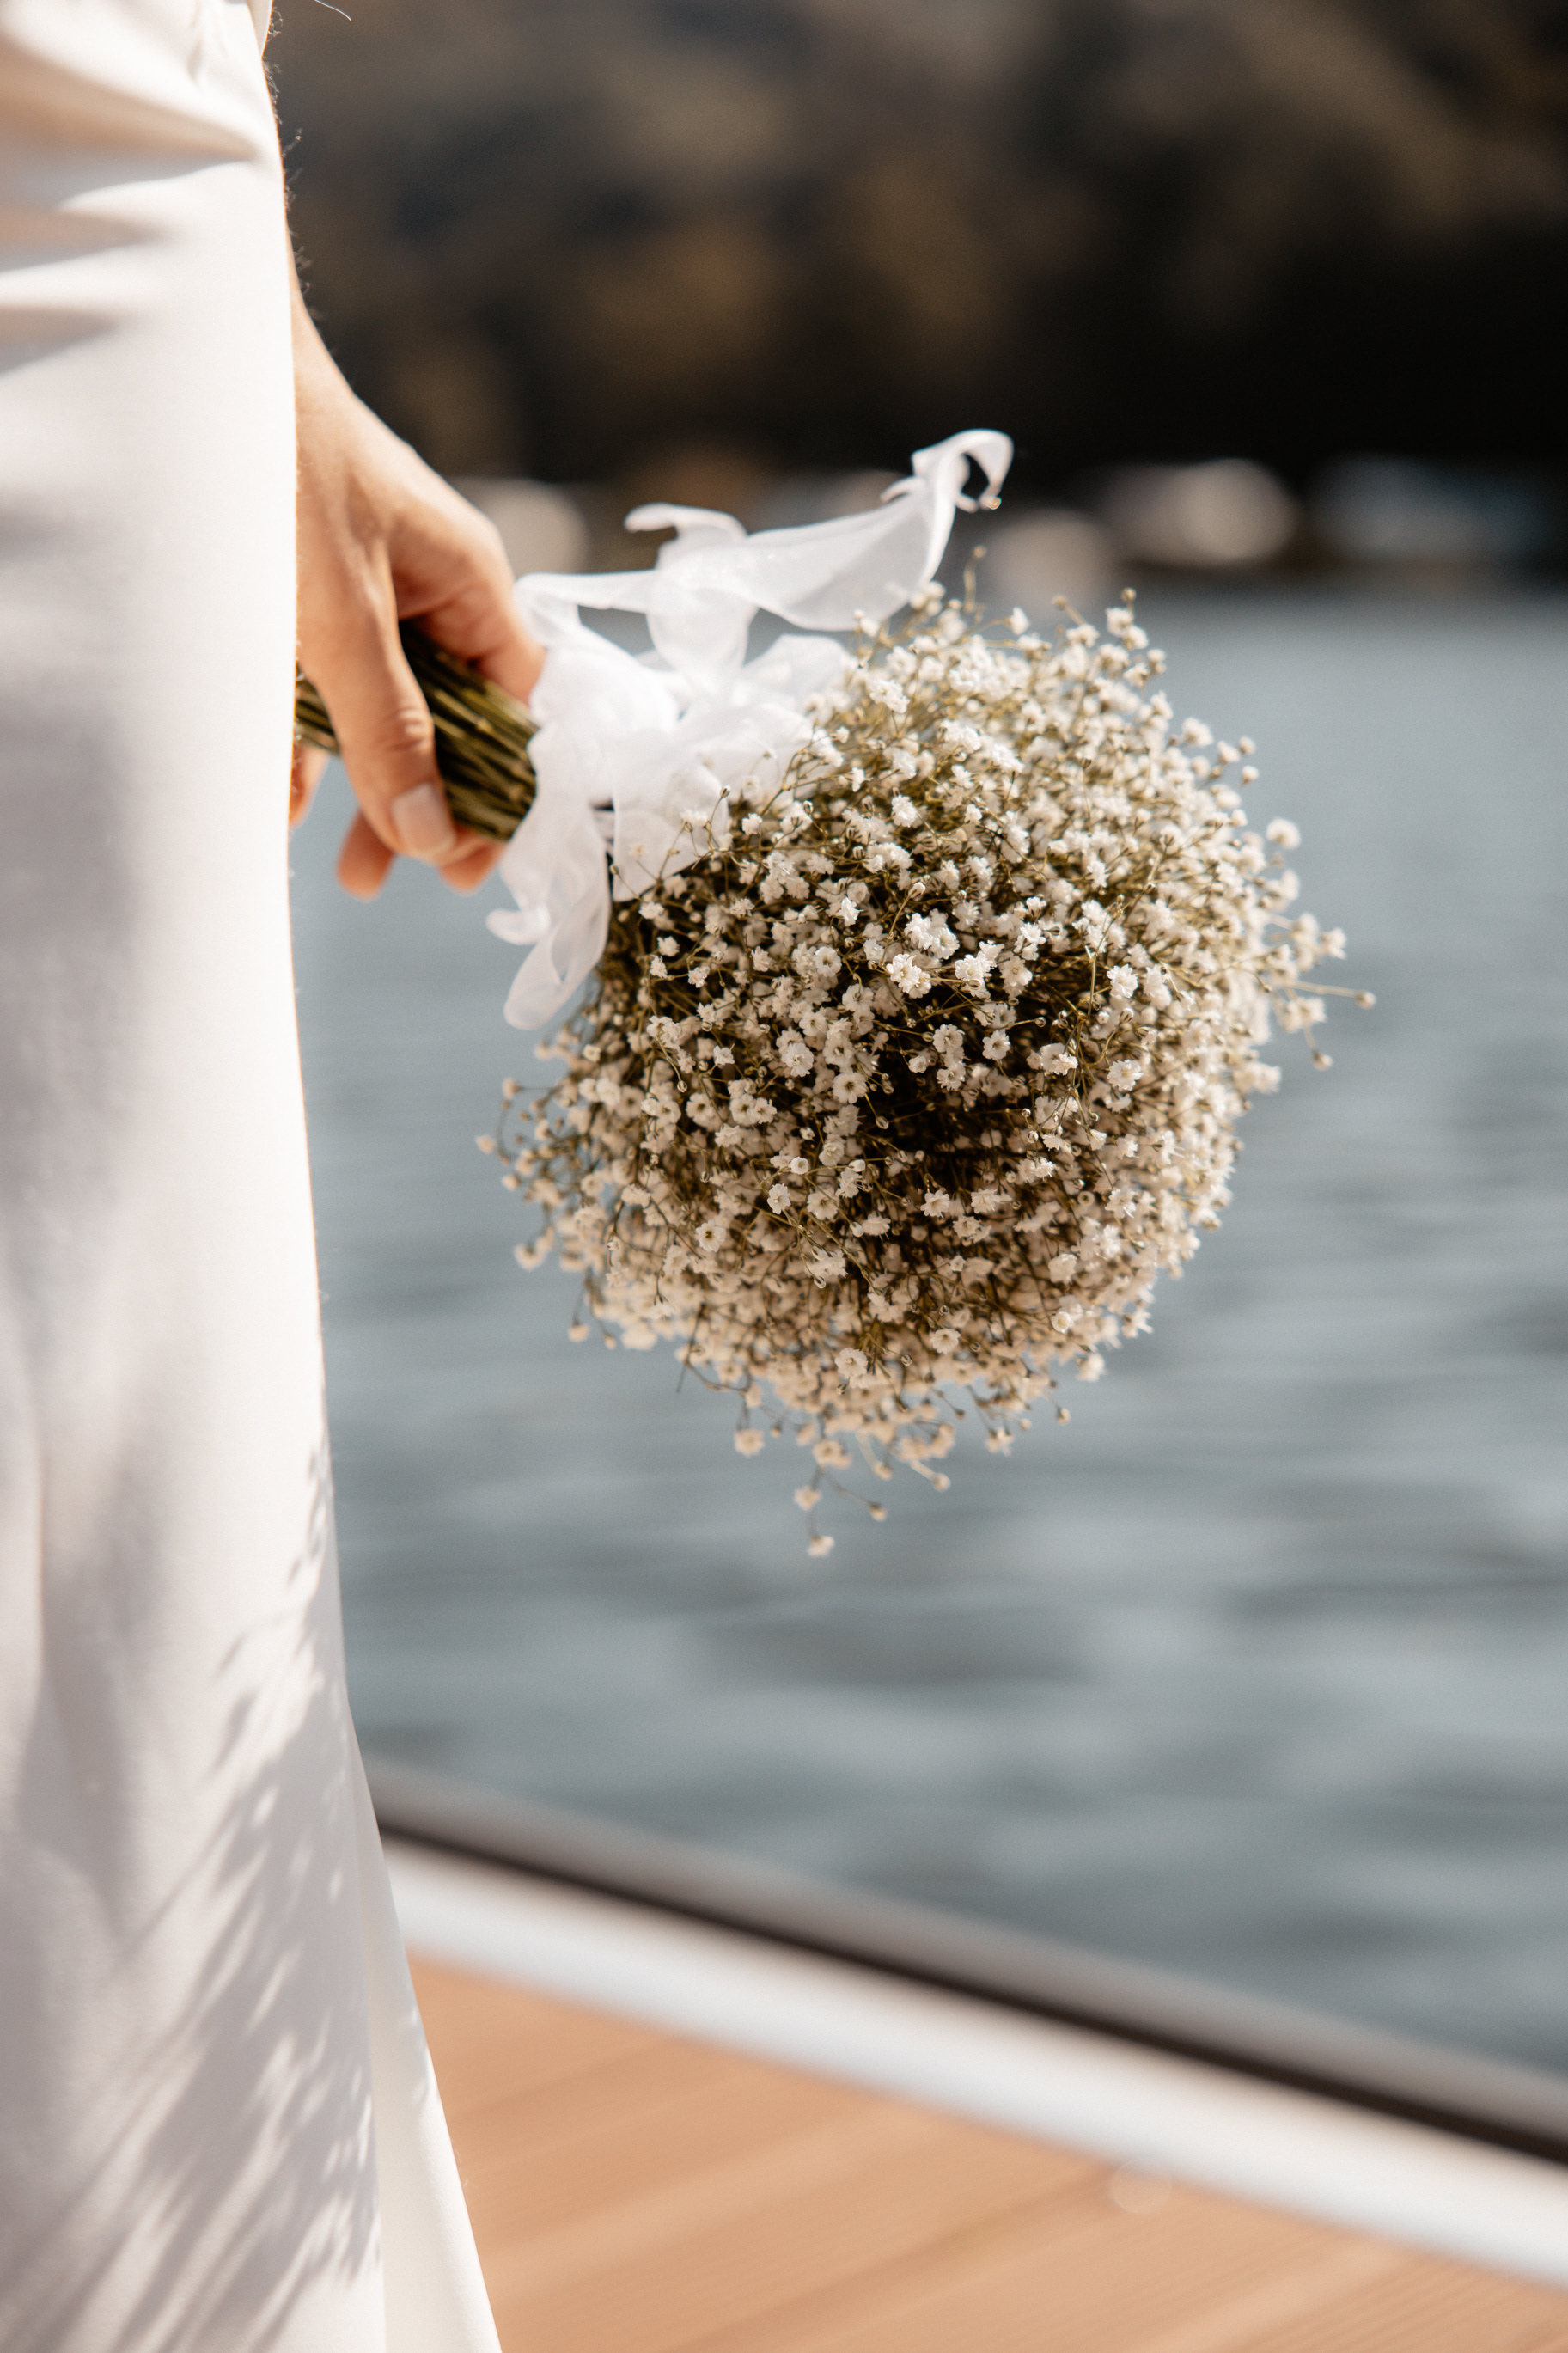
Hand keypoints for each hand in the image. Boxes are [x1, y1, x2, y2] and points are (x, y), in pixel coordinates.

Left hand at [290, 269, 542, 896]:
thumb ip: (389, 728)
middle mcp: (432, 595)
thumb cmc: (288, 472)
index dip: (500, 793)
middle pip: (451, 725)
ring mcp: (370, 594)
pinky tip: (284, 801)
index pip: (517, 711)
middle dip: (423, 805)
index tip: (461, 865)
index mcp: (473, 588)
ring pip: (383, 713)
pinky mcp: (310, 596)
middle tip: (386, 879)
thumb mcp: (343, 620)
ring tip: (342, 867)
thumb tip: (430, 831)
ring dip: (363, 788)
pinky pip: (322, 689)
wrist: (201, 371)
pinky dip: (306, 745)